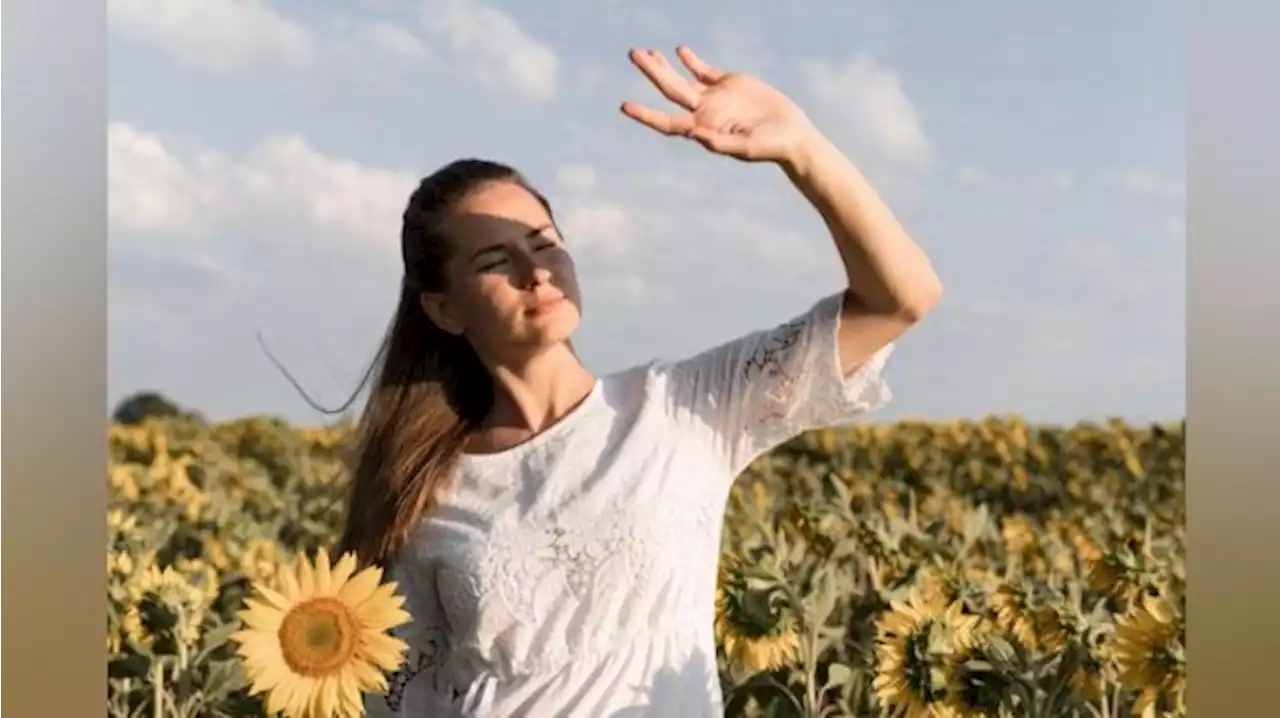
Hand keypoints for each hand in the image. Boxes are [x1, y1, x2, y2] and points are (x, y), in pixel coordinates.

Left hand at [620, 46, 819, 164]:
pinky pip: (704, 71)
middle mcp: (703, 113)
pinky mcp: (729, 84)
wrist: (791, 134)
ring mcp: (714, 98)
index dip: (645, 115)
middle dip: (651, 72)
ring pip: (682, 79)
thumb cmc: (768, 148)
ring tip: (644, 51)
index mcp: (702, 129)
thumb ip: (718, 142)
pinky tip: (680, 51)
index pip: (667, 122)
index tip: (625, 106)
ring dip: (663, 65)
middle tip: (633, 54)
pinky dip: (691, 61)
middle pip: (669, 90)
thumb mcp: (744, 148)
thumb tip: (693, 133)